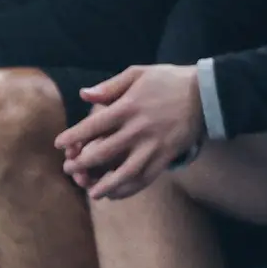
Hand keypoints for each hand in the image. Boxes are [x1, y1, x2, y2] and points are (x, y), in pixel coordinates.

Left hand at [55, 64, 203, 200]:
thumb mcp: (138, 73)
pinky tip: (117, 194)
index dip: (73, 137)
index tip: (59, 144)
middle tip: (69, 170)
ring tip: (91, 191)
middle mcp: (137, 129)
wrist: (206, 94)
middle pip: (103, 152)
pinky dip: (129, 189)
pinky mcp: (166, 157)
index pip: (92, 126)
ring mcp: (153, 146)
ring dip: (105, 185)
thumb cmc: (169, 80)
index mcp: (127, 107)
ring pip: (124, 173)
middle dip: (82, 164)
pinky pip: (146, 178)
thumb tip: (84, 95)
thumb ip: (110, 87)